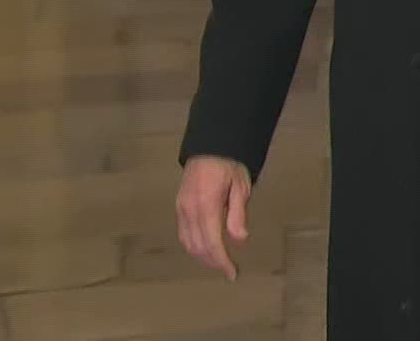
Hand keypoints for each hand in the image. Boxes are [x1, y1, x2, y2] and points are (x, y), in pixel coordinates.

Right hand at [176, 155, 251, 279]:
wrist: (210, 145)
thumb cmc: (229, 165)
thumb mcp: (240, 187)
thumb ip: (238, 214)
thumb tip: (239, 240)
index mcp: (206, 205)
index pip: (212, 242)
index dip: (221, 261)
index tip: (232, 274)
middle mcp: (189, 210)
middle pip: (198, 246)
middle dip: (213, 261)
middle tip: (228, 269)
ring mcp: (181, 208)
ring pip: (188, 242)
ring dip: (202, 256)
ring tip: (218, 262)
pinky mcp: (179, 206)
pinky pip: (183, 233)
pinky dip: (193, 246)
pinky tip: (204, 248)